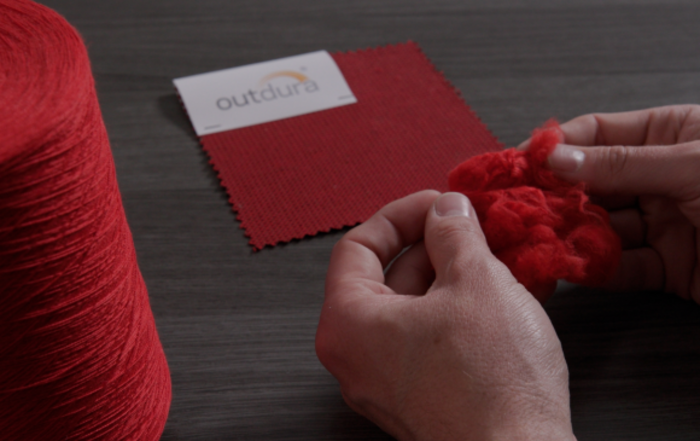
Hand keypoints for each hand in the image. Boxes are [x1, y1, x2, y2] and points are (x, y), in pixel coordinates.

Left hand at [316, 191, 574, 440]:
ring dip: (452, 275)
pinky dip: (457, 309)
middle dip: (433, 245)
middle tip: (473, 227)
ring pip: (413, 307)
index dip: (401, 214)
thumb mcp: (476, 281)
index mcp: (348, 324)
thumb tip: (446, 209)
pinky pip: (428, 337)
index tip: (437, 203)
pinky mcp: (418, 396)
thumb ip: (454, 232)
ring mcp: (386, 381)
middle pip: (386, 277)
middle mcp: (356, 357)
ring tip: (495, 257)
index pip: (358, 246)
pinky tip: (498, 294)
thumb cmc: (493, 384)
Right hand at [537, 105, 699, 301]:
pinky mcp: (671, 267)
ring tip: (536, 237)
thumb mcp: (693, 166)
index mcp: (673, 135)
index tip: (518, 162)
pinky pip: (623, 266)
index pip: (599, 133)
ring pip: (603, 227)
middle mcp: (663, 176)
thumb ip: (623, 163)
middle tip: (517, 205)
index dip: (557, 146)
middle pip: (593, 183)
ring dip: (571, 234)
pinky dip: (597, 268)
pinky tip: (571, 265)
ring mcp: (666, 223)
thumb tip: (557, 157)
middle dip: (555, 195)